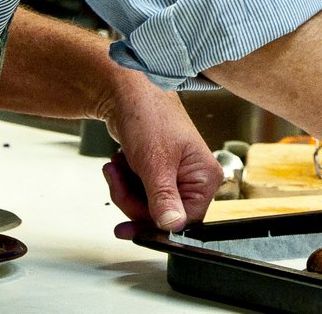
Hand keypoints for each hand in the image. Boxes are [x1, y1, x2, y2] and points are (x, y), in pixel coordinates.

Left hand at [98, 79, 222, 236]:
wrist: (128, 94)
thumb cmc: (149, 116)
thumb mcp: (155, 163)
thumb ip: (164, 198)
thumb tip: (173, 226)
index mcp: (205, 178)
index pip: (183, 221)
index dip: (153, 224)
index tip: (127, 226)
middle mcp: (195, 179)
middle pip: (161, 215)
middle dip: (131, 201)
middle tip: (117, 180)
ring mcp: (177, 176)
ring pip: (146, 206)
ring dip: (124, 190)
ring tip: (116, 167)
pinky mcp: (160, 172)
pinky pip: (140, 194)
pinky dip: (124, 183)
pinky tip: (119, 166)